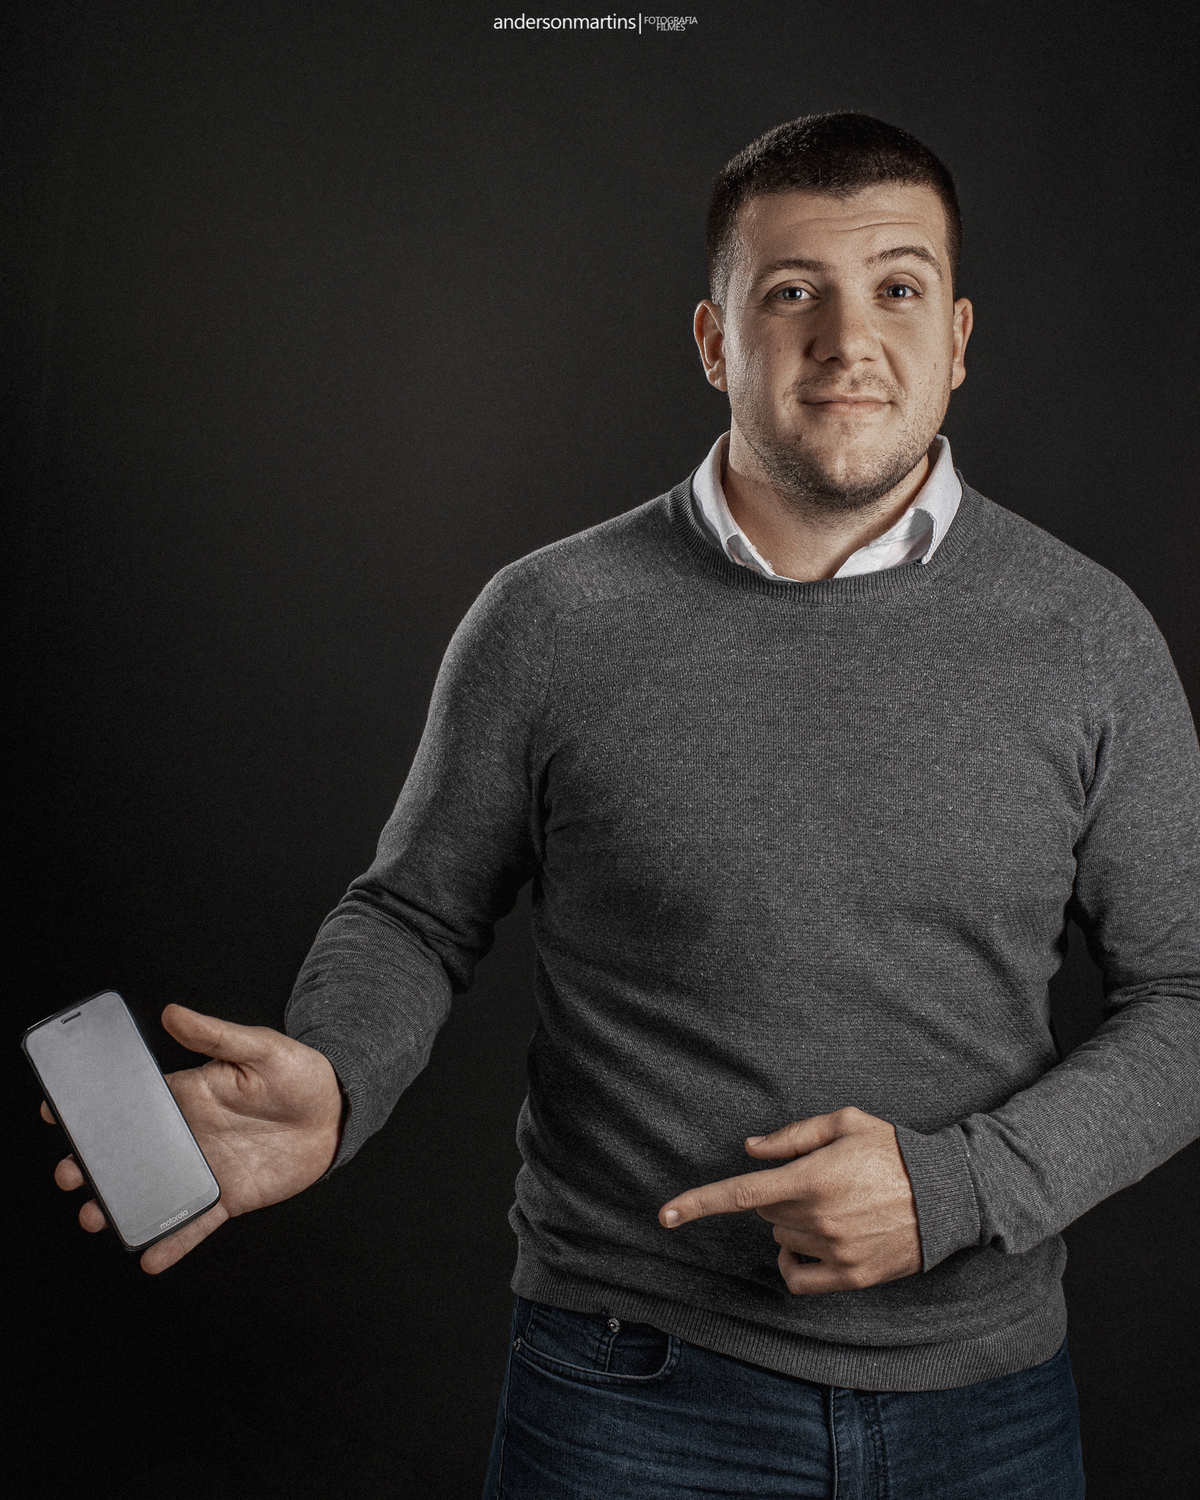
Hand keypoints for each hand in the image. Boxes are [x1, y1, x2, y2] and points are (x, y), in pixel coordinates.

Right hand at [42, 1004, 343, 1274]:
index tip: (58, 1113)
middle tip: (70, 1172)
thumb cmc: (300, 1073)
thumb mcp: (260, 1047)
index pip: (133, 1102)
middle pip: (132, 1152)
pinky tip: (149, 1257)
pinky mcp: (228, 1196)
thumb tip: (172, 1012)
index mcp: (189, 1094)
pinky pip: (195, 1222)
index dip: (96, 1108)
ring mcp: (206, 1167)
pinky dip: (173, 1240)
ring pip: (155, 1191)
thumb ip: (215, 1035)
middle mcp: (189, 1134)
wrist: (337, 1112)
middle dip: (96, 1163)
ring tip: (96, 1216)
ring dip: (123, 1205)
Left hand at [658, 1107, 920, 1293]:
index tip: (665, 1214)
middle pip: (765, 1213)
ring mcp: (835, 1252)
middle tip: (818, 1181)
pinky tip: (814, 1245)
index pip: (741, 1194)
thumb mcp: (845, 1124)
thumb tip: (751, 1149)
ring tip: (835, 1207)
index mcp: (812, 1178)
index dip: (698, 1203)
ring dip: (793, 1226)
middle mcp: (818, 1218)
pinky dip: (796, 1263)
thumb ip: (793, 1136)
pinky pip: (798, 1279)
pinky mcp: (852, 1278)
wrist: (949, 1194)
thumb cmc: (893, 1151)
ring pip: (781, 1241)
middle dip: (779, 1196)